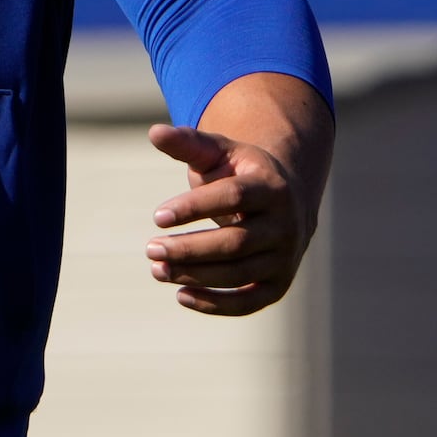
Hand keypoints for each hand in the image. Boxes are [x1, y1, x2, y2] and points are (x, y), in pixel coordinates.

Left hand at [143, 122, 313, 316]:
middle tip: (150, 248)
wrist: (285, 200)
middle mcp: (286, 225)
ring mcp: (285, 258)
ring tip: (157, 269)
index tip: (156, 216)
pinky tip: (181, 295)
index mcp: (272, 187)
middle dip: (189, 249)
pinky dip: (215, 305)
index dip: (194, 207)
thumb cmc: (240, 173)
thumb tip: (153, 132)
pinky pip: (248, 302)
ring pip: (238, 273)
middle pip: (235, 242)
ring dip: (195, 275)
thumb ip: (188, 143)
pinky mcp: (278, 285)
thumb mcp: (219, 152)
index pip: (232, 197)